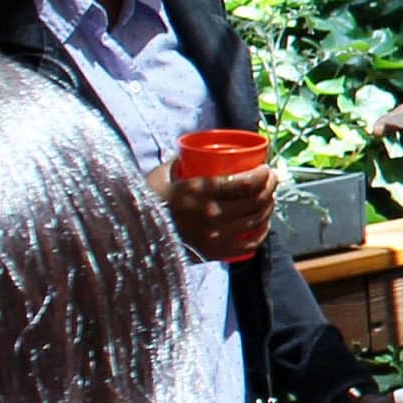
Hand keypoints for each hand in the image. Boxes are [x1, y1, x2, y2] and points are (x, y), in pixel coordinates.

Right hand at [153, 157, 275, 263]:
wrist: (132, 234)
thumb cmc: (147, 200)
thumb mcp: (163, 175)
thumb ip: (182, 162)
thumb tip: (199, 150)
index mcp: (199, 191)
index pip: (245, 182)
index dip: (263, 175)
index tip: (266, 168)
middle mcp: (211, 213)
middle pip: (255, 200)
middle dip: (270, 186)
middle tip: (271, 179)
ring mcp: (215, 235)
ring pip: (256, 219)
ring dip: (269, 206)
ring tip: (268, 197)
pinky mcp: (214, 252)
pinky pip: (249, 244)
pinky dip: (261, 232)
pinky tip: (263, 223)